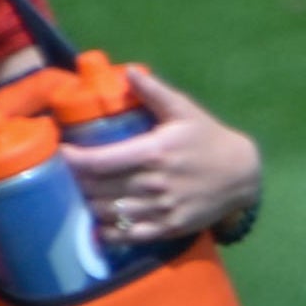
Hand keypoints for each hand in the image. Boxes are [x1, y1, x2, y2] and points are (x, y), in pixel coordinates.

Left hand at [71, 65, 265, 248]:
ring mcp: (161, 209)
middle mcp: (154, 183)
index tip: (62, 153)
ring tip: (81, 195)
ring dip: (89, 205)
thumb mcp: (186, 111)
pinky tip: (100, 222)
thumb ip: (154, 91)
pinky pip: (127, 235)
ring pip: (108, 213)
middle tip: (67, 174)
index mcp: (154, 152)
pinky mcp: (169, 228)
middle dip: (76, 182)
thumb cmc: (209, 139)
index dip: (73, 159)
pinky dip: (108, 232)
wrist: (242, 175)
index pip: (99, 161)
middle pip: (98, 189)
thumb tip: (128, 70)